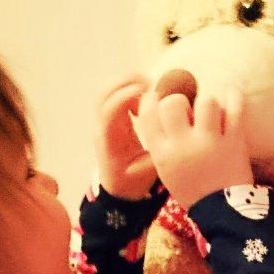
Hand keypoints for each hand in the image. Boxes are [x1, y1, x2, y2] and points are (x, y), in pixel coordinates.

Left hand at [95, 76, 156, 199]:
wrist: (118, 190)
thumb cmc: (134, 182)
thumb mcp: (151, 171)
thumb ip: (161, 150)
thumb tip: (172, 127)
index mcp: (110, 140)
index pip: (110, 110)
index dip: (126, 97)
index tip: (149, 93)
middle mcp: (101, 128)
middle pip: (104, 94)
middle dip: (126, 83)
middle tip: (152, 86)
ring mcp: (102, 122)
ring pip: (106, 91)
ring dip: (127, 83)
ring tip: (149, 88)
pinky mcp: (109, 118)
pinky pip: (112, 95)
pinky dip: (128, 88)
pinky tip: (144, 95)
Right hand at [141, 86, 252, 208]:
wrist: (224, 212)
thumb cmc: (194, 191)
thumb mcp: (168, 171)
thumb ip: (164, 144)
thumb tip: (168, 112)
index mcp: (162, 154)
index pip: (148, 114)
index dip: (152, 100)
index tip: (159, 96)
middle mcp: (183, 145)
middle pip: (173, 103)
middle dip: (181, 101)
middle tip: (190, 111)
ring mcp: (209, 141)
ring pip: (206, 102)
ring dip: (210, 104)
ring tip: (213, 113)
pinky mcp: (234, 140)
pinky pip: (235, 107)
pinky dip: (234, 97)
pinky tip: (232, 95)